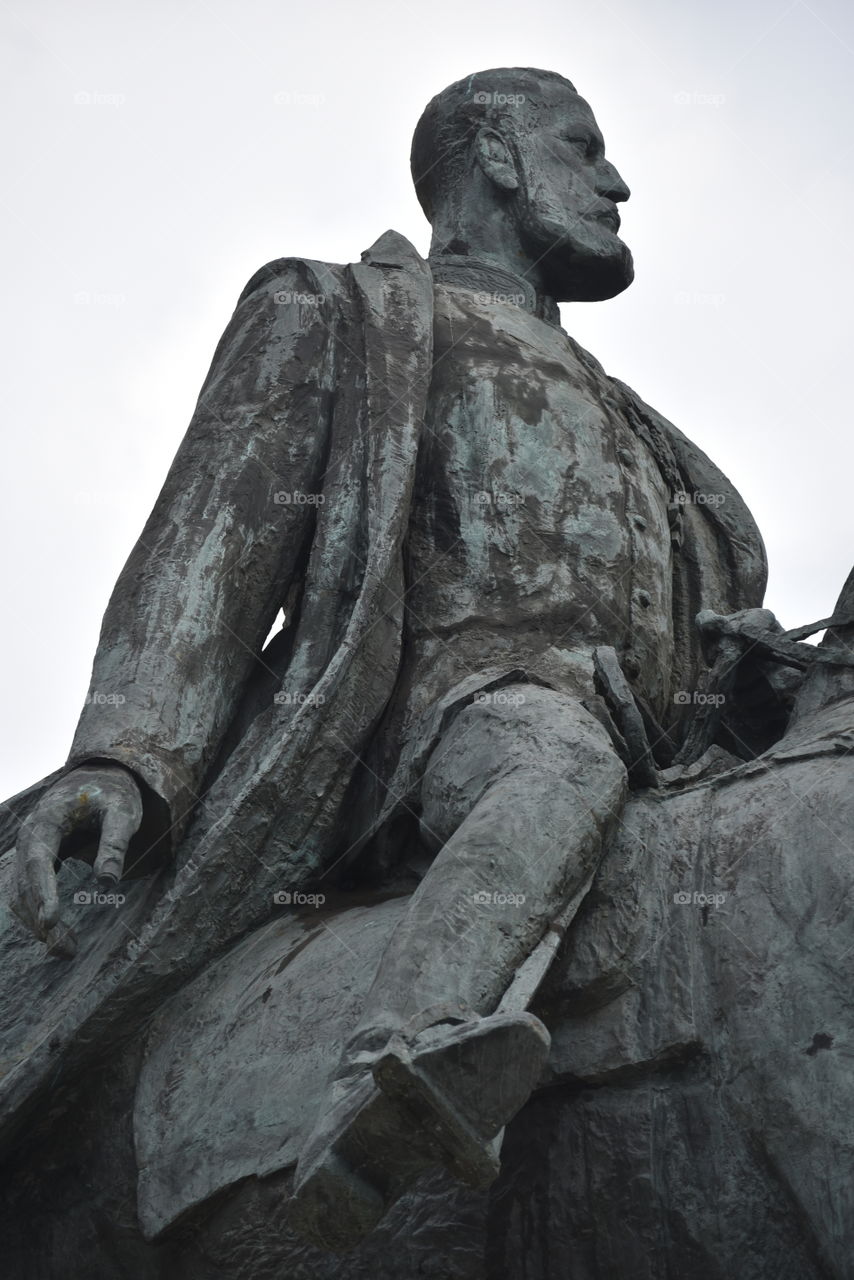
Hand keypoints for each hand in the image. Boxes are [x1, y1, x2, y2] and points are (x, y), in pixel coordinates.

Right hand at [13, 765, 142, 957]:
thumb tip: (107, 882)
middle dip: (39, 918)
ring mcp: (28, 850)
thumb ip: (115, 842)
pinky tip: (56, 935)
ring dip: (36, 923)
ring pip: (19, 893)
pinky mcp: (35, 861)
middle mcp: (29, 837)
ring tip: (65, 950)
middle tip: (65, 949)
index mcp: (46, 820)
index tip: (50, 921)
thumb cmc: (114, 794)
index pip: (38, 860)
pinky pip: (26, 892)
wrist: (100, 778)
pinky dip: (36, 914)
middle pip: (23, 883)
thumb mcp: (123, 812)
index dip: (42, 892)